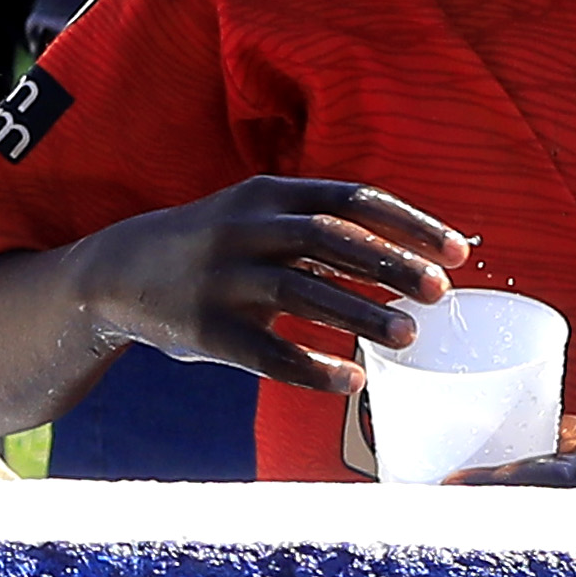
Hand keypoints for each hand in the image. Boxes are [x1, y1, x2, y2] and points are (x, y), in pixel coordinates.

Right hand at [53, 178, 469, 398]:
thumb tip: (407, 256)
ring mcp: (222, 279)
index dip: (410, 224)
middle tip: (441, 294)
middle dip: (391, 265)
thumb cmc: (212, 247)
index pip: (353, 199)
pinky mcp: (204, 330)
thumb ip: (319, 226)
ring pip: (301, 292)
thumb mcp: (257, 215)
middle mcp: (246, 229)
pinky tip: (350, 382)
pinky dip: (312, 369)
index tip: (459, 252)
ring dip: (359, 315)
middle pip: (331, 239)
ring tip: (408, 337)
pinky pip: (266, 353)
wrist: (116, 273)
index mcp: (269, 194)